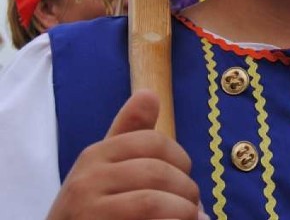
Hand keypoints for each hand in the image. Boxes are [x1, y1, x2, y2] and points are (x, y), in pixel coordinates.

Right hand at [47, 89, 202, 219]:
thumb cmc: (94, 210)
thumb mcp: (107, 169)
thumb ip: (129, 133)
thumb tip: (149, 94)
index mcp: (95, 155)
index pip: (153, 141)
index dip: (180, 160)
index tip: (182, 179)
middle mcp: (87, 178)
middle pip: (157, 171)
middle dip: (186, 191)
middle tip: (192, 208)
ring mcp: (86, 209)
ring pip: (153, 201)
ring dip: (183, 212)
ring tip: (188, 219)